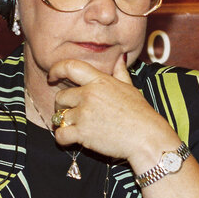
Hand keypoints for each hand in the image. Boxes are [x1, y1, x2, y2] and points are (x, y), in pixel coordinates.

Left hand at [48, 53, 179, 167]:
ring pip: (59, 116)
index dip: (56, 70)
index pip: (70, 67)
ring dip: (64, 122)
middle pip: (60, 96)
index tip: (52, 76)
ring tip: (76, 127)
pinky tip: (71, 139)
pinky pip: (60, 134)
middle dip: (62, 105)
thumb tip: (120, 58)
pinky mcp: (82, 133)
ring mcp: (84, 113)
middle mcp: (89, 94)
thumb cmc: (141, 114)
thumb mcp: (131, 88)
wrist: (147, 138)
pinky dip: (62, 138)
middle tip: (72, 112)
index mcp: (100, 81)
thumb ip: (120, 73)